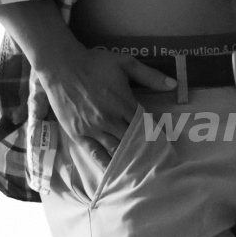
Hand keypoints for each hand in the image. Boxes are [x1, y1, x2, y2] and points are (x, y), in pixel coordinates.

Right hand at [36, 44, 175, 169]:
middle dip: (143, 151)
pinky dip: (105, 163)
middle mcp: (110, 120)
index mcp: (124, 104)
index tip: (163, 145)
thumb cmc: (95, 63)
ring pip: (114, 150)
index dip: (154, 136)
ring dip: (127, 160)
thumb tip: (174, 84)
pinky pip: (94, 153)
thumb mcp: (125, 63)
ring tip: (138, 171)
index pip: (144, 126)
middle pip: (131, 141)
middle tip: (154, 162)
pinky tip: (113, 173)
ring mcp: (93, 128)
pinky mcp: (77, 133)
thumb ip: (150, 76)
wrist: (61, 65)